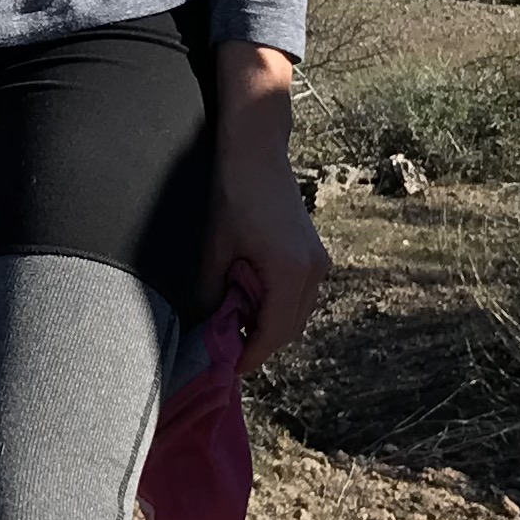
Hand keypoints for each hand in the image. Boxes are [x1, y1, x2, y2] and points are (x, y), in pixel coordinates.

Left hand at [202, 49, 331, 367]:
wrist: (256, 150)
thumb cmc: (232, 194)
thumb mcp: (213, 250)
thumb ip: (208, 295)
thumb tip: (201, 331)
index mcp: (290, 273)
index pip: (273, 334)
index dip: (250, 356)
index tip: (226, 370)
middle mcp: (314, 271)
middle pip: (289, 329)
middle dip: (258, 344)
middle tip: (224, 352)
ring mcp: (318, 261)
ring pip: (296, 313)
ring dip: (268, 326)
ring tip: (232, 327)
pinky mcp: (314, 252)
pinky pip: (298, 295)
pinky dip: (276, 306)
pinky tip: (247, 301)